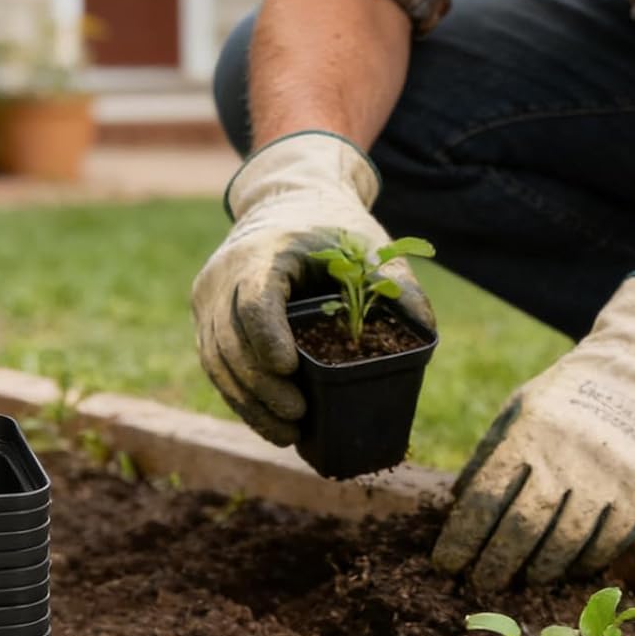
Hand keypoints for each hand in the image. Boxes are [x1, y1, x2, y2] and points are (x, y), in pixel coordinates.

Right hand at [192, 131, 434, 443]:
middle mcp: (225, 274)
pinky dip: (241, 397)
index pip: (254, 300)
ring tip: (286, 435)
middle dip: (261, 386)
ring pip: (217, 360)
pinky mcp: (206, 318)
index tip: (290, 370)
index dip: (268, 338)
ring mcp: (209, 298)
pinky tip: (269, 422)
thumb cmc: (331, 225)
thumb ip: (396, 282)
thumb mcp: (368, 243)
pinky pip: (216, 365)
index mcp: (264, 252)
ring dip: (249, 403)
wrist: (287, 200)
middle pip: (230, 339)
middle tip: (297, 418)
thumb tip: (427, 332)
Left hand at [432, 273, 634, 588]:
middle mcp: (567, 458)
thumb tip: (459, 502)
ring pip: (564, 544)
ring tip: (523, 579)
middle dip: (494, 564)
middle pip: (522, 529)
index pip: (484, 498)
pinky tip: (566, 568)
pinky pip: (605, 546)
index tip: (446, 563)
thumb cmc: (571, 395)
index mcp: (529, 433)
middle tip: (480, 582)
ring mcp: (608, 480)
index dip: (461, 539)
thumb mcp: (522, 406)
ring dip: (537, 570)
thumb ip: (490, 452)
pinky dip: (580, 564)